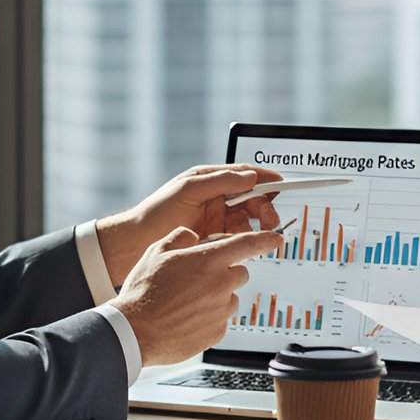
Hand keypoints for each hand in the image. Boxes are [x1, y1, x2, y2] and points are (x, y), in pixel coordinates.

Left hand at [97, 165, 283, 285]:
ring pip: (248, 219)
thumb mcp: (188, 190)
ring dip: (259, 225)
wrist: (136, 244)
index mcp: (210, 180)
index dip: (265, 178)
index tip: (283, 183)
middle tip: (272, 220)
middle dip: (266, 207)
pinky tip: (247, 244)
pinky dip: (246, 240)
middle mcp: (216, 198)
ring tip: (264, 234)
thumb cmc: (157, 212)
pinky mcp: (214, 239)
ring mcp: (216, 219)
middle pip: (252, 198)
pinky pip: (237, 237)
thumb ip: (219, 181)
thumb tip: (249, 176)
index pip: (245, 174)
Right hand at [113, 227, 284, 367]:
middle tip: (199, 278)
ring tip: (188, 301)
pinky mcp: (217, 332)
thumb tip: (193, 236)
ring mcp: (221, 310)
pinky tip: (187, 318)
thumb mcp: (157, 251)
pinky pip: (221, 319)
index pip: (248, 244)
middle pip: (240, 272)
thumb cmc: (143, 292)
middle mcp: (221, 284)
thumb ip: (181, 237)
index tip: (277, 238)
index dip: (266, 239)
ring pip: (230, 297)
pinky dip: (209, 317)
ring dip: (217, 296)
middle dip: (225, 272)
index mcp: (209, 260)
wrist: (134, 331)